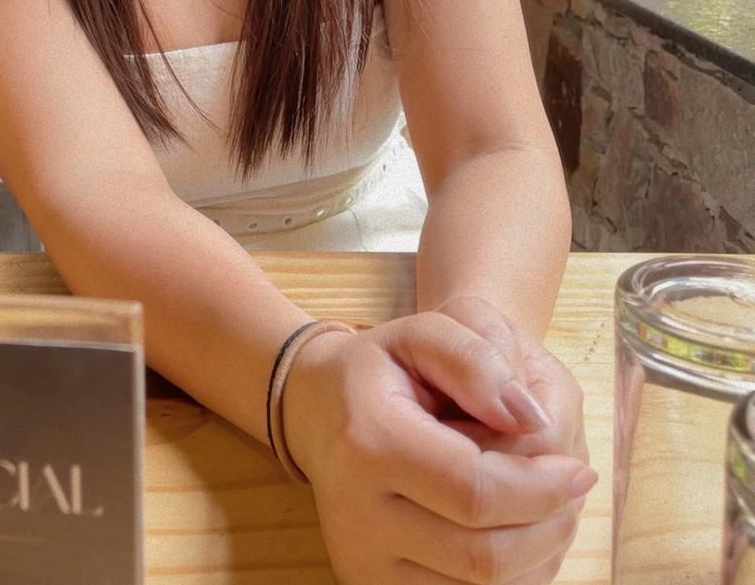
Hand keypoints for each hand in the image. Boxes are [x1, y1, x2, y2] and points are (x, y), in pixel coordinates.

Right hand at [281, 311, 597, 584]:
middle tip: (572, 487)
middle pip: (483, 554)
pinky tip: (516, 530)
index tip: (579, 468)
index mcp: (368, 442)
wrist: (315, 409)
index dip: (540, 487)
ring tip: (545, 505)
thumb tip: (534, 417)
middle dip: (546, 524)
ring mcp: (361, 562)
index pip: (475, 491)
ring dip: (534, 553)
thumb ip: (478, 360)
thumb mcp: (423, 332)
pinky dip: (507, 574)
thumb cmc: (379, 367)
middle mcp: (356, 515)